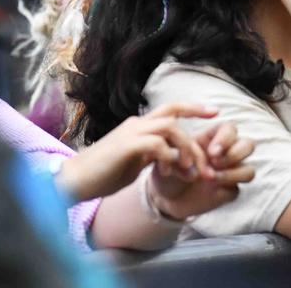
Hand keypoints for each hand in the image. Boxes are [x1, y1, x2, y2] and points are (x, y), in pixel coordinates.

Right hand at [55, 103, 216, 201]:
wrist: (74, 182)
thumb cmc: (103, 175)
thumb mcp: (135, 164)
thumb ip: (154, 157)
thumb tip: (175, 159)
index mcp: (139, 127)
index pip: (171, 109)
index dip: (194, 107)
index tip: (215, 113)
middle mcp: (136, 124)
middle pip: (174, 113)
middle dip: (196, 133)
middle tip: (208, 161)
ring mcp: (131, 133)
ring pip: (169, 127)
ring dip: (185, 149)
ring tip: (189, 171)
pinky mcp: (126, 145)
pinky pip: (157, 144)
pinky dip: (168, 157)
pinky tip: (167, 174)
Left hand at [150, 121, 256, 220]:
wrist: (164, 196)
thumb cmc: (168, 168)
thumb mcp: (170, 155)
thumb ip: (181, 149)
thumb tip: (192, 152)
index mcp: (213, 139)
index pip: (231, 129)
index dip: (226, 137)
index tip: (211, 150)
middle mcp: (226, 154)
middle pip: (249, 146)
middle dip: (234, 154)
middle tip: (214, 161)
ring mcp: (230, 174)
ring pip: (250, 170)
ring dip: (233, 172)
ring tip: (211, 177)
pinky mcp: (228, 191)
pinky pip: (237, 189)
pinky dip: (226, 187)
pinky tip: (210, 188)